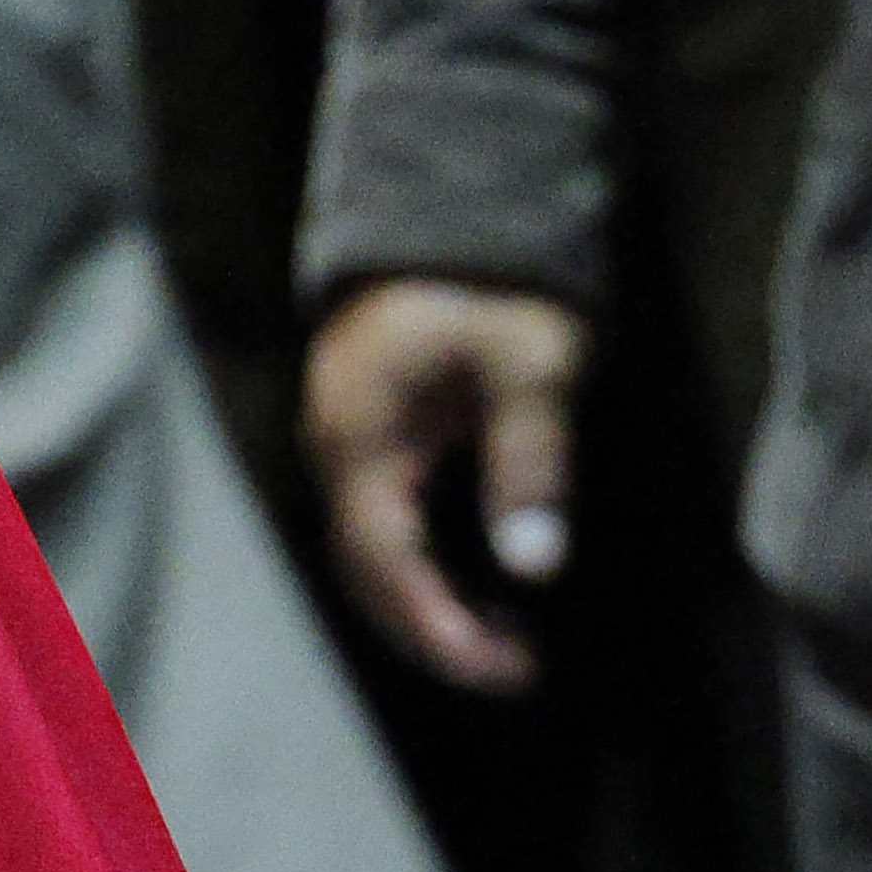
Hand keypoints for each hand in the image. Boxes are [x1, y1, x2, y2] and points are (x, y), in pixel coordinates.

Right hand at [307, 275, 592, 692]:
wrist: (454, 202)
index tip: (510, 670)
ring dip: (430, 610)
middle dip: (436, 634)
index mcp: (362, 431)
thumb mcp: (530, 362)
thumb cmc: (497, 280)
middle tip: (523, 670)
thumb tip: (535, 566)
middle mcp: (336, 445)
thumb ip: (530, 459)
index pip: (385, 559)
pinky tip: (482, 589)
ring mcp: (345, 440)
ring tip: (511, 644)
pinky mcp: (368, 436)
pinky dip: (423, 575)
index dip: (441, 627)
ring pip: (369, 556)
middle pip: (366, 572)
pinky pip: (381, 528)